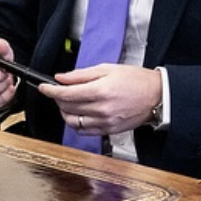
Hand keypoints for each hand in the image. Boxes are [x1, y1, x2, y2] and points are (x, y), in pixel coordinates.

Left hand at [47, 63, 161, 139]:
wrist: (157, 96)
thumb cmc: (136, 80)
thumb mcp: (108, 69)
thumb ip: (81, 75)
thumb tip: (61, 78)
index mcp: (101, 91)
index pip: (66, 94)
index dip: (50, 91)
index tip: (44, 87)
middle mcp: (102, 109)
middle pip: (67, 108)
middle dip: (58, 99)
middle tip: (59, 91)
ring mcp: (105, 122)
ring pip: (73, 122)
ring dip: (65, 112)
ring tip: (69, 103)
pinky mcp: (109, 130)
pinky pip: (84, 131)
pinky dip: (76, 123)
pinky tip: (79, 114)